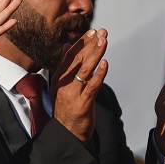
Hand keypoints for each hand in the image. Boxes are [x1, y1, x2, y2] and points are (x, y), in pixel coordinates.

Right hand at [51, 28, 107, 142]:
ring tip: (104, 41)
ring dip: (96, 54)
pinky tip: (105, 64)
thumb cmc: (67, 108)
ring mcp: (72, 93)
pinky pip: (92, 86)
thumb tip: (67, 45)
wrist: (66, 132)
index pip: (69, 55)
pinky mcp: (83, 103)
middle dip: (91, 44)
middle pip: (78, 59)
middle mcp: (63, 83)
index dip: (81, 42)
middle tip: (102, 31)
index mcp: (58, 78)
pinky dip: (99, 74)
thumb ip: (65, 65)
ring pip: (85, 70)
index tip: (92, 31)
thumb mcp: (61, 85)